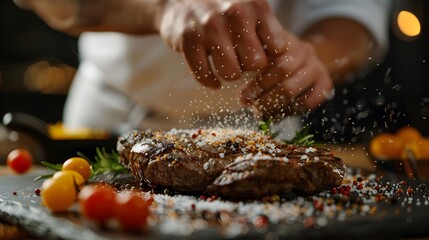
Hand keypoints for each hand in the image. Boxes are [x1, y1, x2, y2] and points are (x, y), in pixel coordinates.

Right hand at [157, 0, 286, 87]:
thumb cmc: (222, 10)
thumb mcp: (248, 9)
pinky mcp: (189, 42)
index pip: (277, 47)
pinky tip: (212, 76)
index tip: (259, 53)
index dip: (269, 56)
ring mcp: (210, 28)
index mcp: (255, 7)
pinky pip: (205, 75)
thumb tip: (281, 59)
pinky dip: (210, 81)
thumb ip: (267, 29)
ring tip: (225, 62)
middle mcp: (234, 15)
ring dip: (229, 73)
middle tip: (240, 58)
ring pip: (231, 73)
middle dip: (248, 66)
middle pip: (255, 64)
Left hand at [240, 31, 333, 119]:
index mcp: (286, 40)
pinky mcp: (326, 84)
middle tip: (249, 106)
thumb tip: (244, 99)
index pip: (270, 61)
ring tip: (260, 112)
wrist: (307, 60)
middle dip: (263, 94)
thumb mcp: (265, 56)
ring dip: (273, 106)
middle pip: (281, 74)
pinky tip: (278, 112)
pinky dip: (290, 110)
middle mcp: (304, 51)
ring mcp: (317, 67)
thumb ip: (254, 71)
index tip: (243, 95)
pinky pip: (307, 103)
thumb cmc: (277, 60)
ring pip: (292, 90)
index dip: (256, 83)